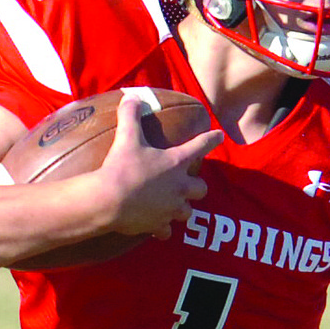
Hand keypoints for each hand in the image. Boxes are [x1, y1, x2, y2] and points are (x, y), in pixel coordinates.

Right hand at [100, 95, 221, 238]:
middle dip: (197, 186)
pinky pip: (167, 231)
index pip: (200, 146)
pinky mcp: (159, 225)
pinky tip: (157, 227)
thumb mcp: (127, 137)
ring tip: (173, 205)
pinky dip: (163, 229)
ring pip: (188, 212)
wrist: (109, 200)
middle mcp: (179, 187)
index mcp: (176, 163)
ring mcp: (171, 209)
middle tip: (187, 183)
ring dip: (182, 208)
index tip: (220, 136)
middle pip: (201, 189)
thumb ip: (131, 115)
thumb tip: (132, 97)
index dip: (211, 139)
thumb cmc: (121, 167)